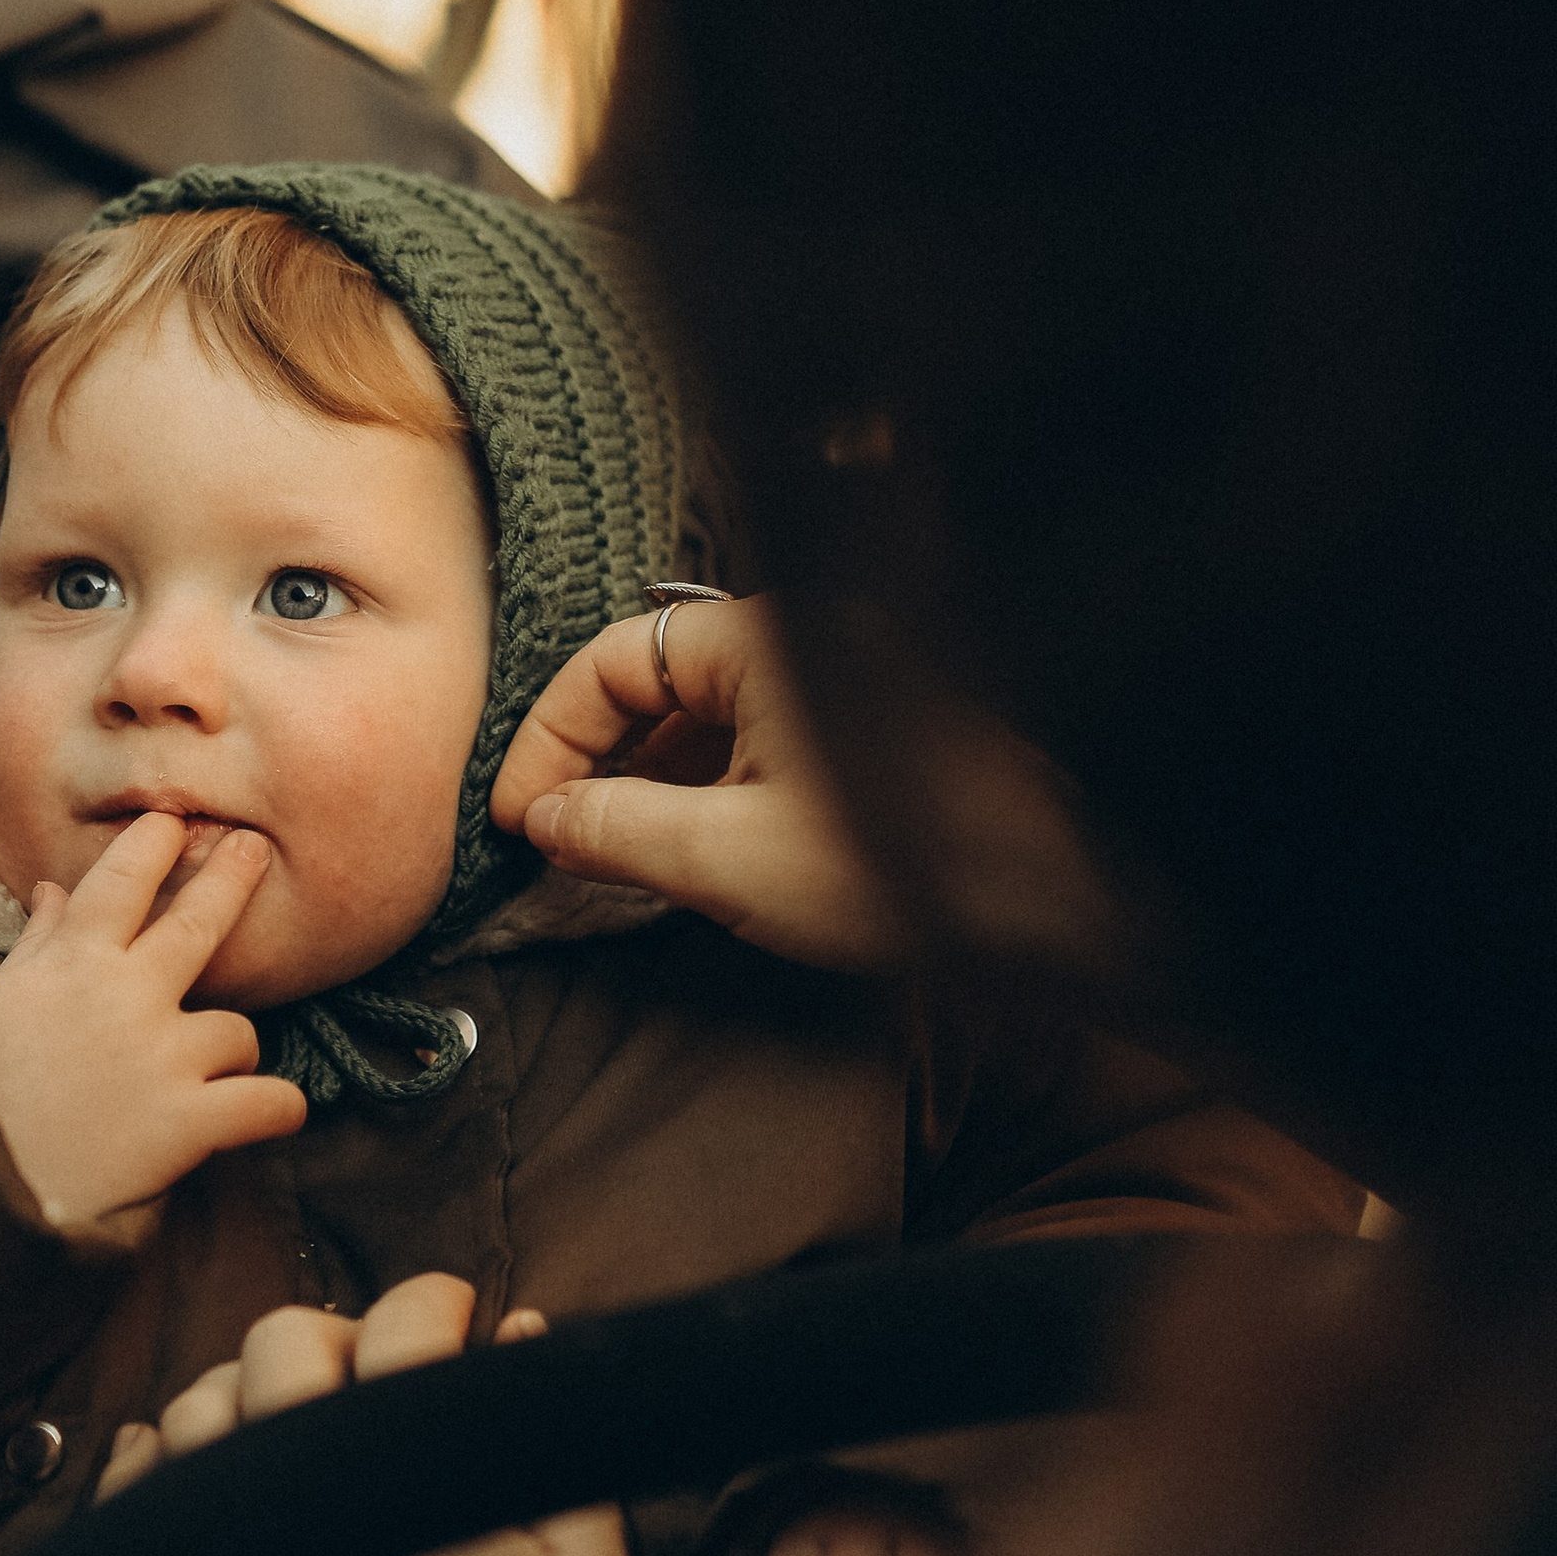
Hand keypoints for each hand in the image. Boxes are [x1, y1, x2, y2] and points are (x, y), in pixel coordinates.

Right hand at [0, 812, 306, 1239]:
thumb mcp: (0, 1003)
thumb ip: (40, 945)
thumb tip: (51, 890)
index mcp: (74, 965)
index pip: (122, 880)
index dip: (153, 843)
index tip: (174, 821)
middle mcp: (124, 997)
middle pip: (199, 921)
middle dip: (231, 876)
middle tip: (252, 849)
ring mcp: (161, 1057)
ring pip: (238, 1032)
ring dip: (228, 1056)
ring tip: (196, 1085)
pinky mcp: (188, 1122)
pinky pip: (269, 1101)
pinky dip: (278, 1109)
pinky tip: (272, 1114)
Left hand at [126, 1275, 641, 1555]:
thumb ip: (552, 1451)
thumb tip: (524, 1339)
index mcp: (419, 1469)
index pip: (407, 1325)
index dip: (437, 1305)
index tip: (452, 1320)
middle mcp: (306, 1493)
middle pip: (287, 1345)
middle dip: (342, 1337)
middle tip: (383, 1375)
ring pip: (201, 1409)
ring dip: (250, 1393)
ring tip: (295, 1423)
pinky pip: (133, 1504)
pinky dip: (159, 1463)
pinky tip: (194, 1466)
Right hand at [488, 593, 903, 971]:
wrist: (1036, 912)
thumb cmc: (891, 870)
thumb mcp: (725, 858)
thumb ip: (615, 830)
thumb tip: (544, 819)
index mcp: (764, 643)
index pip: (615, 659)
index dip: (550, 736)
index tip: (520, 816)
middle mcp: (797, 646)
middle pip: (655, 682)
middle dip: (593, 759)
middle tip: (551, 839)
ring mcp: (831, 691)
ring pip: (702, 719)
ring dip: (643, 783)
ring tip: (605, 858)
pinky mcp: (855, 741)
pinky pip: (749, 746)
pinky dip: (699, 794)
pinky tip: (679, 855)